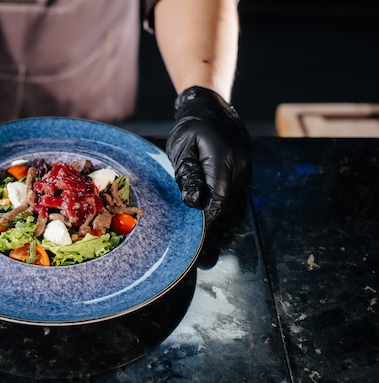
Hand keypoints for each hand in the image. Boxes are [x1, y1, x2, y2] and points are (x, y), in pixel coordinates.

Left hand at [166, 86, 251, 227]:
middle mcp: (240, 162)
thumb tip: (194, 201)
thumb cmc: (190, 127)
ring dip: (214, 199)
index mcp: (224, 158)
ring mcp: (246, 163)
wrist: (208, 106)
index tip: (197, 230)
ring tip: (197, 199)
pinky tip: (206, 189)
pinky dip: (219, 191)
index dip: (208, 215)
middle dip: (209, 208)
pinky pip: (233, 185)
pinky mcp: (245, 164)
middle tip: (191, 220)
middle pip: (225, 198)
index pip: (218, 197)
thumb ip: (188, 176)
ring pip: (230, 193)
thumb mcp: (181, 150)